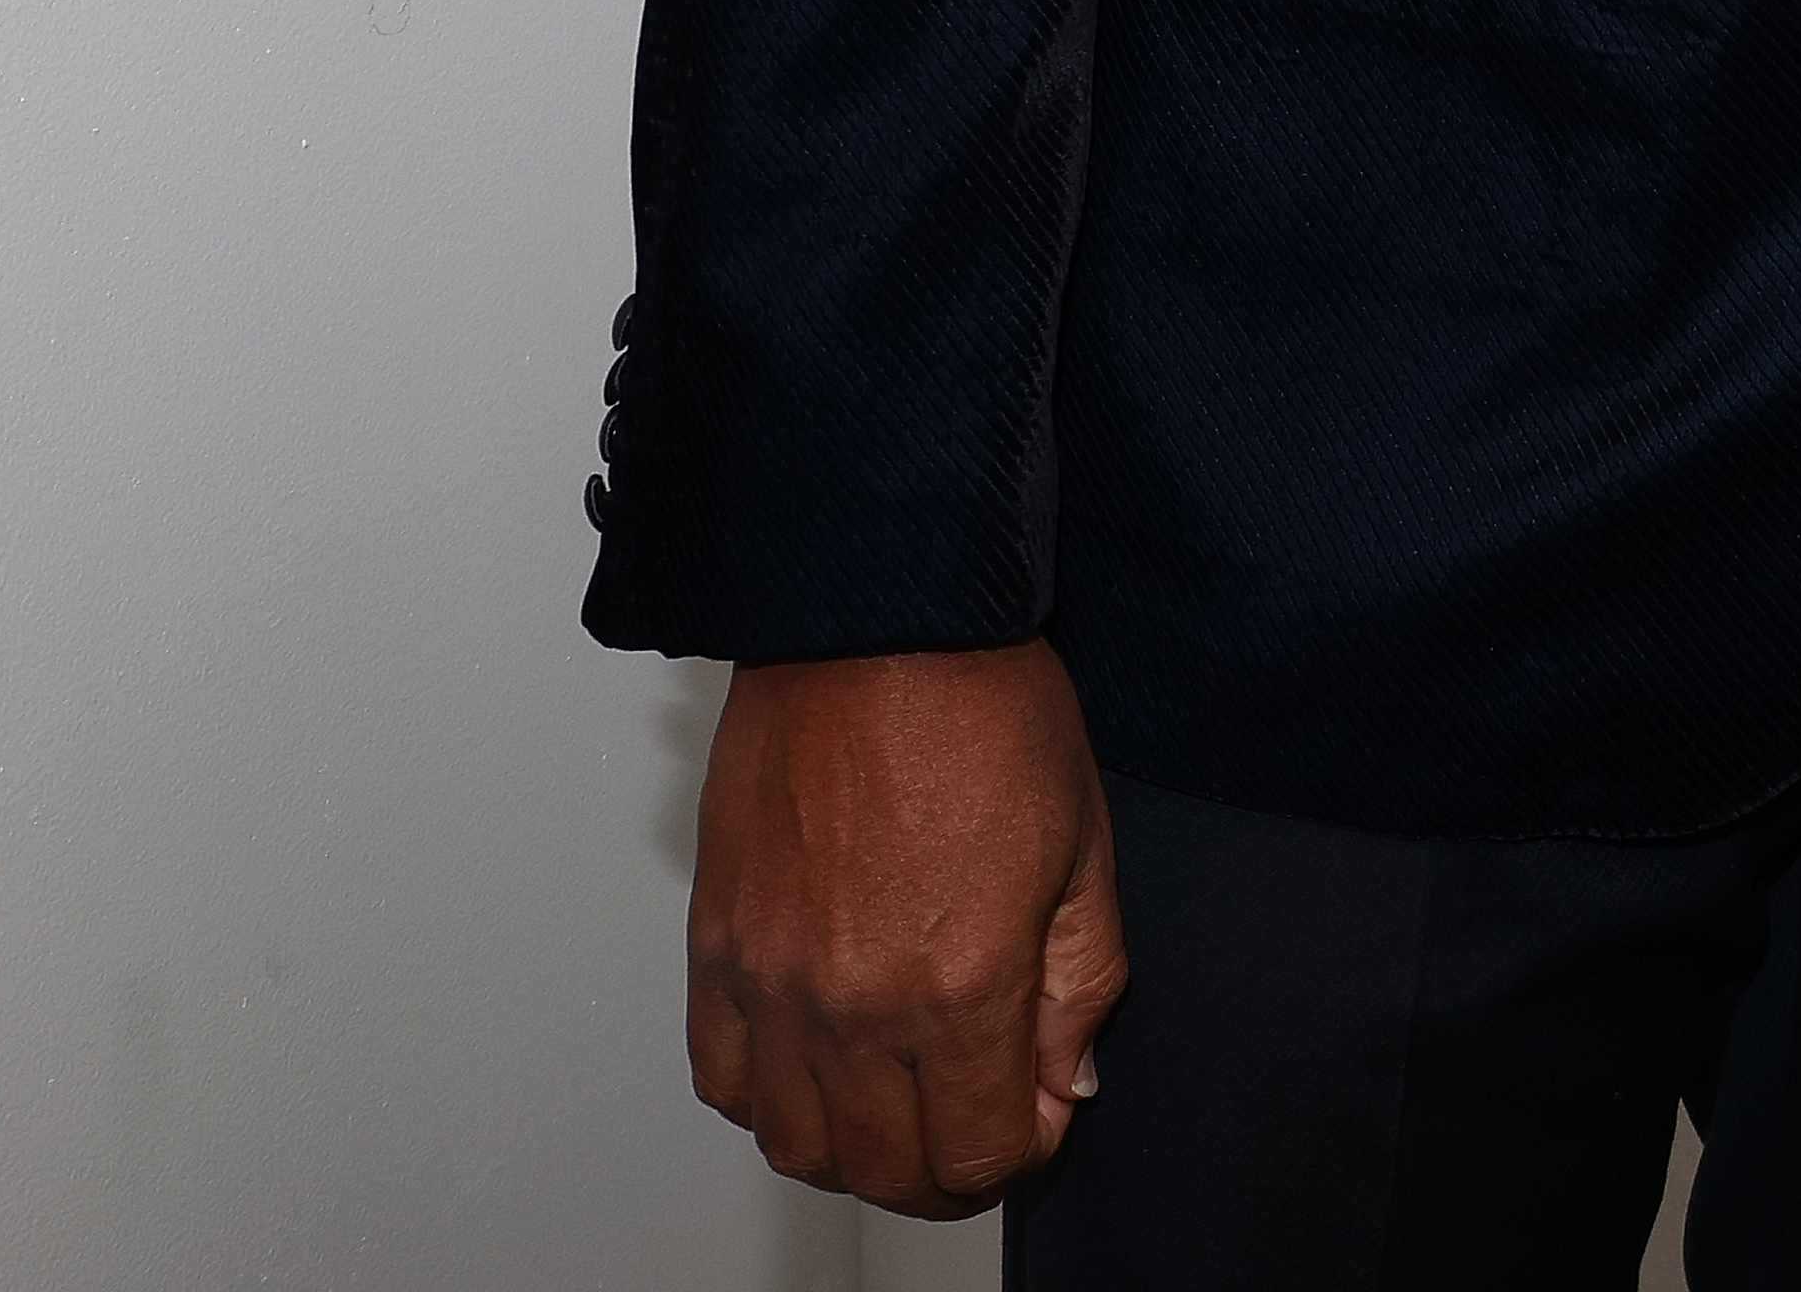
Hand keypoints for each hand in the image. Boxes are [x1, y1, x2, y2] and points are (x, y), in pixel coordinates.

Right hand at [684, 639, 1128, 1214]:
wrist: (879, 628)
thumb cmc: (983, 711)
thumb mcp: (1085, 853)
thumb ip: (1082, 987)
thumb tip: (1067, 1079)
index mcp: (959, 984)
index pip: (980, 1156)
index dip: (1022, 1152)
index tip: (1038, 1114)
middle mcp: (853, 1001)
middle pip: (885, 1172)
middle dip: (946, 1169)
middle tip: (980, 1123)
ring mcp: (772, 983)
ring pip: (797, 1147)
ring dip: (857, 1149)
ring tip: (904, 1104)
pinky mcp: (715, 951)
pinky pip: (725, 1081)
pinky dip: (773, 1098)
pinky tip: (823, 1062)